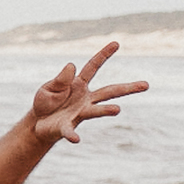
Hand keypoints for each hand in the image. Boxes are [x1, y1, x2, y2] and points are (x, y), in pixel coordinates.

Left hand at [31, 42, 147, 144]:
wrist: (37, 124)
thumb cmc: (45, 103)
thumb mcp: (48, 88)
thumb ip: (60, 79)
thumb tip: (72, 65)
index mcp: (78, 84)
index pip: (93, 67)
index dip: (103, 55)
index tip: (116, 43)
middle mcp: (84, 99)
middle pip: (109, 91)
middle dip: (127, 88)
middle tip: (146, 85)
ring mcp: (78, 113)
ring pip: (95, 111)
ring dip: (105, 110)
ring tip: (117, 109)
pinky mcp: (66, 128)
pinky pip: (70, 131)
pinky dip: (72, 135)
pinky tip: (76, 140)